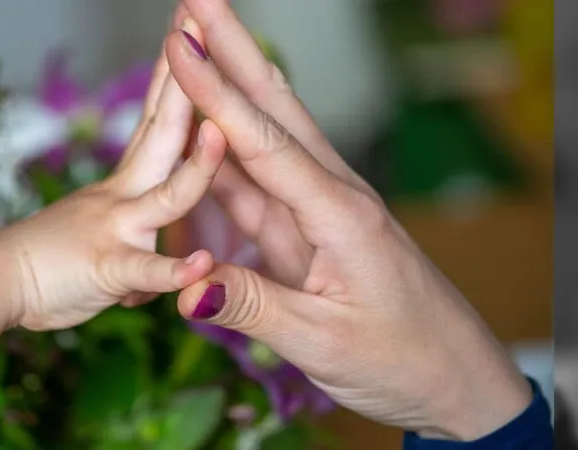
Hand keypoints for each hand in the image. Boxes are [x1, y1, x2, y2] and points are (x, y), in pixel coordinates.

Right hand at [0, 18, 226, 331]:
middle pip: (163, 131)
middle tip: (198, 21)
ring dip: (198, 167)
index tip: (190, 33)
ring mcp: (118, 229)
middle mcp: (125, 194)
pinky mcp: (108, 269)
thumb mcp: (94, 236)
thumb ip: (132, 242)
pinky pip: (145, 269)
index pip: (156, 120)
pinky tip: (201, 263)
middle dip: (185, 79)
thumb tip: (149, 261)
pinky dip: (173, 269)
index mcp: (126, 183)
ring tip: (221, 133)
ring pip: (169, 197)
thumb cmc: (44, 262)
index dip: (175, 76)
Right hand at [167, 0, 531, 439]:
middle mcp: (330, 198)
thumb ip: (253, 308)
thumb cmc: (401, 358)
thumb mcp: (324, 342)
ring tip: (194, 43)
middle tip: (196, 0)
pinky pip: (257, 183)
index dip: (217, 96)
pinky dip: (225, 148)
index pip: (265, 144)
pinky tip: (206, 123)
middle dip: (232, 51)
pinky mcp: (305, 231)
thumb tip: (185, 289)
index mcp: (340, 216)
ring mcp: (317, 211)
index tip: (180, 49)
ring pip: (263, 137)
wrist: (450, 377)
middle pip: (272, 111)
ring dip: (228, 86)